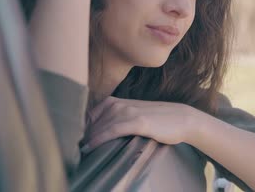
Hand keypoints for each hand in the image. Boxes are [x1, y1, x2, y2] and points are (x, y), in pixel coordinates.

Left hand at [81, 97, 197, 152]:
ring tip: (81, 152)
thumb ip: (115, 120)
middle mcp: (118, 104)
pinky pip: (112, 130)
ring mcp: (128, 112)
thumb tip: (96, 134)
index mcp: (114, 102)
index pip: (89, 117)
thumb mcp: (131, 115)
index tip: (76, 143)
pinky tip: (91, 147)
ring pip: (100, 127)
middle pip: (92, 123)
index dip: (81, 130)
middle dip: (83, 137)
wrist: (180, 118)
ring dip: (88, 140)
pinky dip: (99, 139)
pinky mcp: (137, 121)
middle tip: (74, 151)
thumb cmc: (156, 120)